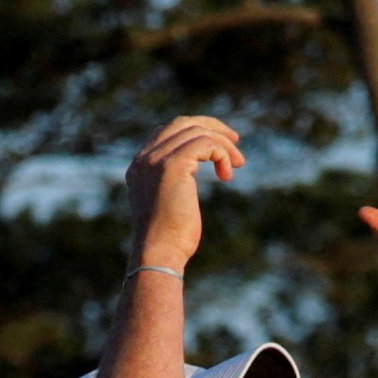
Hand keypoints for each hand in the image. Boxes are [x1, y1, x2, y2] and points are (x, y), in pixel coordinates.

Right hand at [123, 114, 240, 269]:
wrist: (159, 254)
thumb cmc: (169, 240)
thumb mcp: (168, 203)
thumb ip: (174, 181)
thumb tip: (193, 172)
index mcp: (139, 167)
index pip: (167, 132)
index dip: (195, 131)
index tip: (219, 144)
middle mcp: (144, 159)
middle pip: (182, 123)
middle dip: (212, 127)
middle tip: (236, 140)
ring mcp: (156, 160)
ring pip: (198, 132)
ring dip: (224, 145)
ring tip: (237, 165)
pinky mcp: (173, 165)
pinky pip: (206, 143)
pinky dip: (222, 153)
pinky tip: (227, 175)